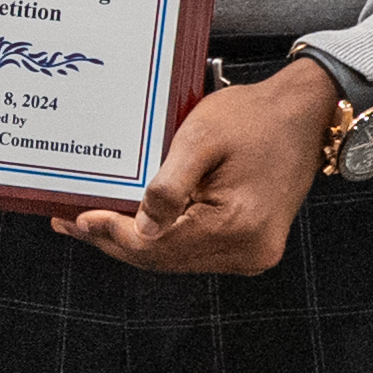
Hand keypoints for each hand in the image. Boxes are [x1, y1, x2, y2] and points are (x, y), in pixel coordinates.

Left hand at [53, 58, 334, 273]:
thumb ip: (169, 186)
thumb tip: (141, 229)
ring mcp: (251, 254)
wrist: (303, 113)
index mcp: (238, 227)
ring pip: (174, 258)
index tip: (75, 218)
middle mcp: (248, 252)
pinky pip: (192, 249)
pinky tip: (129, 223)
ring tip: (88, 223)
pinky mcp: (249, 245)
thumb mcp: (201, 138)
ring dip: (133, 243)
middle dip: (113, 241)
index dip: (113, 234)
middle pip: (163, 259)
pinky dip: (160, 238)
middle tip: (69, 223)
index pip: (158, 246)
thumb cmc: (254, 117)